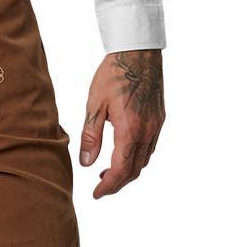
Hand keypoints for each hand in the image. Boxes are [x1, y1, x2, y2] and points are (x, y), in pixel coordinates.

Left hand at [79, 49, 164, 198]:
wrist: (138, 52)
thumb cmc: (113, 74)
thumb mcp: (95, 105)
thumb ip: (91, 136)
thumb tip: (86, 163)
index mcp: (130, 130)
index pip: (120, 169)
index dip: (108, 186)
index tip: (96, 194)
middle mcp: (147, 131)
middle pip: (135, 170)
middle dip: (118, 183)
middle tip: (100, 188)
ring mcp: (156, 126)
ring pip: (144, 161)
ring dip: (128, 172)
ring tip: (108, 172)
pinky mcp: (160, 119)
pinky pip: (150, 148)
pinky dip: (137, 158)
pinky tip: (123, 153)